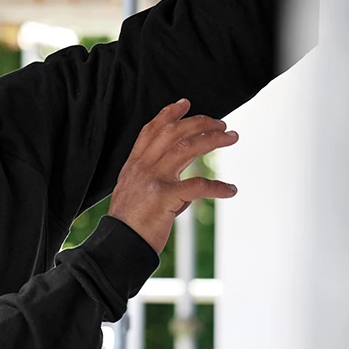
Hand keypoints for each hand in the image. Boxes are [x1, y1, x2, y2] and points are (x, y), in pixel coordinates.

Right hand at [108, 98, 238, 253]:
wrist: (117, 245)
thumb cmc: (128, 225)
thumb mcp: (134, 195)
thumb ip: (155, 183)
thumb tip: (185, 186)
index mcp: (134, 166)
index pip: (151, 131)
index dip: (168, 114)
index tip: (185, 103)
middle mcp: (142, 168)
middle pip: (173, 133)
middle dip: (200, 122)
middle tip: (221, 124)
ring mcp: (152, 180)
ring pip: (187, 148)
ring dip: (213, 140)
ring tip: (231, 138)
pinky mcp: (164, 198)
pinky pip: (197, 186)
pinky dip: (218, 187)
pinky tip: (230, 190)